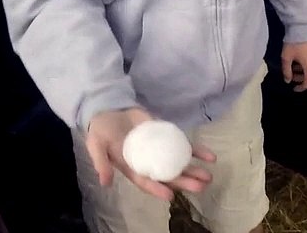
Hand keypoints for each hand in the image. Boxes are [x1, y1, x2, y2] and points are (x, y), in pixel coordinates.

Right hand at [84, 107, 216, 200]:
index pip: (146, 181)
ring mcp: (160, 150)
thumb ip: (100, 162)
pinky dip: (197, 151)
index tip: (170, 196)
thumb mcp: (96, 144)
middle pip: (167, 176)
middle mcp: (148, 163)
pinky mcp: (167, 137)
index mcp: (132, 168)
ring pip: (179, 164)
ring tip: (208, 177)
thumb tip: (104, 183)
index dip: (157, 189)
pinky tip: (210, 157)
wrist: (110, 109)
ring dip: (194, 171)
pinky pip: (184, 146)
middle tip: (200, 187)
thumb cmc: (101, 130)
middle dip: (183, 183)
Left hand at [281, 37, 306, 91]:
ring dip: (306, 68)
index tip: (294, 87)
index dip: (301, 87)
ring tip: (297, 62)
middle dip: (302, 76)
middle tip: (292, 73)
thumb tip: (287, 80)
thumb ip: (286, 71)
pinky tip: (304, 54)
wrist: (303, 25)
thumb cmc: (293, 42)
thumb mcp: (286, 57)